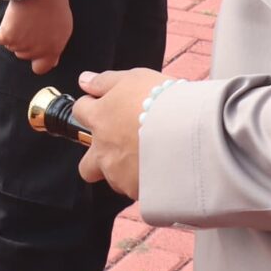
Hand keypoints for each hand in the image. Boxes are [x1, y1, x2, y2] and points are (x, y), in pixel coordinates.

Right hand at [0, 0, 74, 75]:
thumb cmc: (53, 6)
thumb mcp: (63, 29)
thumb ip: (56, 47)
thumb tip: (53, 61)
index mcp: (51, 51)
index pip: (40, 68)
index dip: (36, 61)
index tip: (36, 53)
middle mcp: (36, 52)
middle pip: (23, 54)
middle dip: (25, 43)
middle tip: (29, 24)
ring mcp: (20, 45)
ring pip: (11, 45)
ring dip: (13, 34)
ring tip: (23, 18)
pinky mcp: (7, 36)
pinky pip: (0, 38)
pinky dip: (3, 30)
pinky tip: (12, 19)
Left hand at [70, 67, 166, 198]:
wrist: (190, 132)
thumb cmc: (164, 102)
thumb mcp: (134, 78)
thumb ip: (104, 81)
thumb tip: (84, 80)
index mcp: (99, 119)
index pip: (80, 112)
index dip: (92, 109)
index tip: (107, 108)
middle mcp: (103, 149)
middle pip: (86, 165)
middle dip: (98, 160)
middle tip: (122, 150)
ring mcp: (118, 173)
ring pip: (114, 179)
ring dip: (126, 171)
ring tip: (151, 158)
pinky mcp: (136, 191)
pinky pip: (136, 191)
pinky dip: (145, 183)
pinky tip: (162, 171)